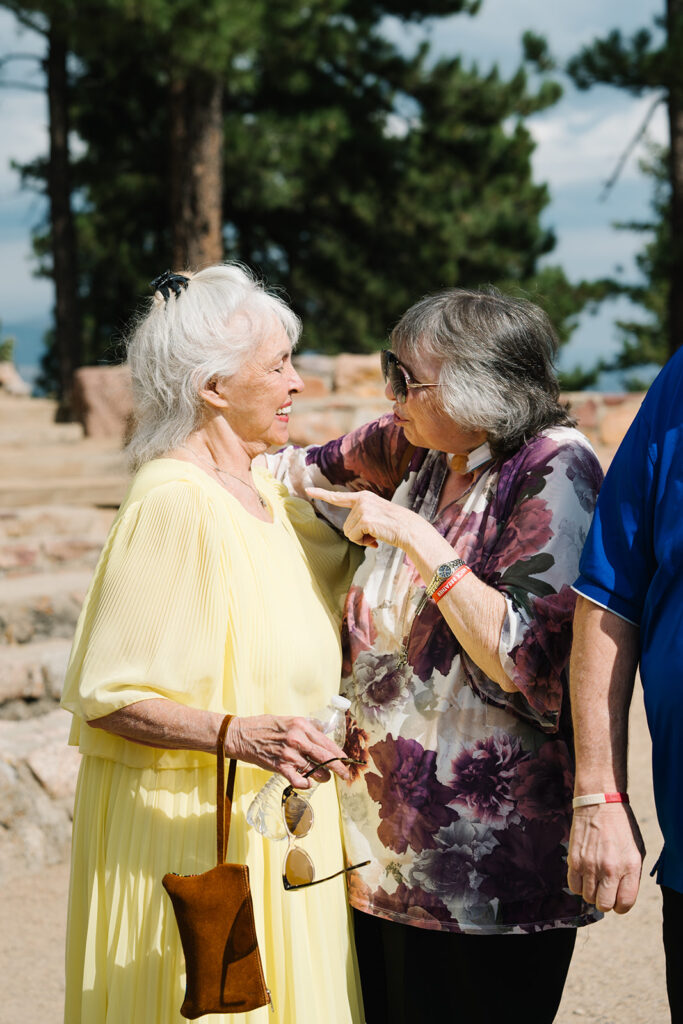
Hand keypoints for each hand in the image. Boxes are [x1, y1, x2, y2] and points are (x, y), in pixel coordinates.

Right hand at [226, 714, 350, 788]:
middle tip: (346, 775)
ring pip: (315, 771)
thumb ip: (308, 726)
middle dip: (339, 769)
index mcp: (302, 725)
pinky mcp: (280, 767)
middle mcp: (298, 739)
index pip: (327, 742)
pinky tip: (306, 781)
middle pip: (326, 758)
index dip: (339, 754)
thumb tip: (325, 730)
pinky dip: (306, 784)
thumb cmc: (264, 726)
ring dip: (321, 777)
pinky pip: (300, 781)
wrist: (240, 734)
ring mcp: (289, 754)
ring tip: (321, 777)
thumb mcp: (289, 719)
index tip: (347, 760)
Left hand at [305, 486, 427, 550]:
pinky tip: (376, 539)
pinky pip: (354, 537)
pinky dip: (364, 542)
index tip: (308, 491)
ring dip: (361, 538)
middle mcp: (362, 500)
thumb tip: (351, 533)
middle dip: (358, 534)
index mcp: (363, 497)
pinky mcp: (365, 520)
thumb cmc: (394, 526)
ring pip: (349, 532)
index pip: (338, 497)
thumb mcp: (376, 515)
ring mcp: (363, 509)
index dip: (322, 495)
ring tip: (377, 534)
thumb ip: (361, 517)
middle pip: (345, 524)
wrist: (409, 530)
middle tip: (375, 533)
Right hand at [567, 803, 645, 913]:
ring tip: (595, 879)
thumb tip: (621, 896)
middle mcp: (610, 869)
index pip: (625, 904)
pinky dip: (579, 886)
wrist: (600, 804)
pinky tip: (584, 875)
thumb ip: (632, 876)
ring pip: (587, 897)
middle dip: (605, 902)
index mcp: (630, 867)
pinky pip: (573, 887)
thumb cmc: (621, 828)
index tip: (618, 898)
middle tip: (606, 891)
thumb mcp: (637, 851)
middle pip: (604, 905)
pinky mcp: (574, 860)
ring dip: (592, 892)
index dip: (621, 905)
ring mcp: (590, 865)